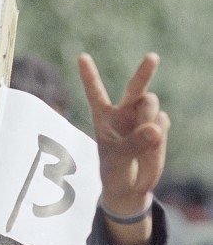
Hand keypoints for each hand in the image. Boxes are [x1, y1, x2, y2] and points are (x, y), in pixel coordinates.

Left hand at [78, 53, 169, 216]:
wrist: (131, 188)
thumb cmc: (115, 171)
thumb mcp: (118, 159)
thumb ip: (133, 143)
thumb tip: (155, 128)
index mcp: (103, 116)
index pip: (95, 91)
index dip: (89, 74)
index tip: (81, 56)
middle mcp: (124, 112)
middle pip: (135, 87)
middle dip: (144, 71)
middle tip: (152, 57)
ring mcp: (143, 118)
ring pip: (150, 103)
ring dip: (148, 115)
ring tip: (144, 135)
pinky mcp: (159, 127)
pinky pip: (162, 121)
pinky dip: (160, 132)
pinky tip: (153, 143)